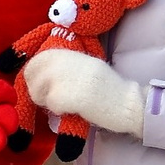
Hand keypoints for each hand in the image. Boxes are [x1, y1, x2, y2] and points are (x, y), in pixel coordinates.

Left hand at [24, 49, 146, 137]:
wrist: (130, 103)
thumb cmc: (109, 90)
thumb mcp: (87, 67)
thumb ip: (66, 67)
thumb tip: (40, 76)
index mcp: (73, 54)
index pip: (39, 58)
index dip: (34, 73)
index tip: (39, 85)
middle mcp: (69, 61)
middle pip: (34, 72)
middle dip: (36, 88)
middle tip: (46, 99)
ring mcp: (70, 77)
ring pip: (40, 90)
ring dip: (47, 100)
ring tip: (62, 106)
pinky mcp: (72, 95)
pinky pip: (52, 103)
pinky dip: (58, 110)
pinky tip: (72, 110)